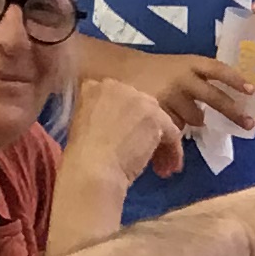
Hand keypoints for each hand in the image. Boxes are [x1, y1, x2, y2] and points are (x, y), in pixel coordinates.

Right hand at [66, 78, 186, 190]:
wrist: (91, 167)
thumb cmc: (82, 156)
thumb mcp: (81, 126)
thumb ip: (100, 117)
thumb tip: (117, 128)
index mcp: (96, 87)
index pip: (121, 101)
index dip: (126, 122)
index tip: (126, 140)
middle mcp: (119, 87)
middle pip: (142, 109)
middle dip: (145, 132)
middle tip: (145, 155)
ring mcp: (139, 100)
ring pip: (158, 121)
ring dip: (160, 144)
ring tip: (159, 168)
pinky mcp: (156, 118)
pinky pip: (171, 133)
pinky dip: (173, 151)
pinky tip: (168, 168)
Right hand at [116, 50, 254, 134]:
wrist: (121, 70)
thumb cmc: (157, 70)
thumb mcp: (180, 66)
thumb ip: (199, 79)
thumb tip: (227, 100)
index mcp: (190, 62)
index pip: (218, 69)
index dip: (235, 79)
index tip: (252, 90)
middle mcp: (183, 77)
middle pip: (214, 97)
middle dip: (234, 113)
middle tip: (249, 124)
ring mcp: (171, 95)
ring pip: (196, 118)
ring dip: (195, 120)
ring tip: (179, 111)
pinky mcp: (159, 111)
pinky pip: (177, 126)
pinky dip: (176, 127)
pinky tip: (166, 119)